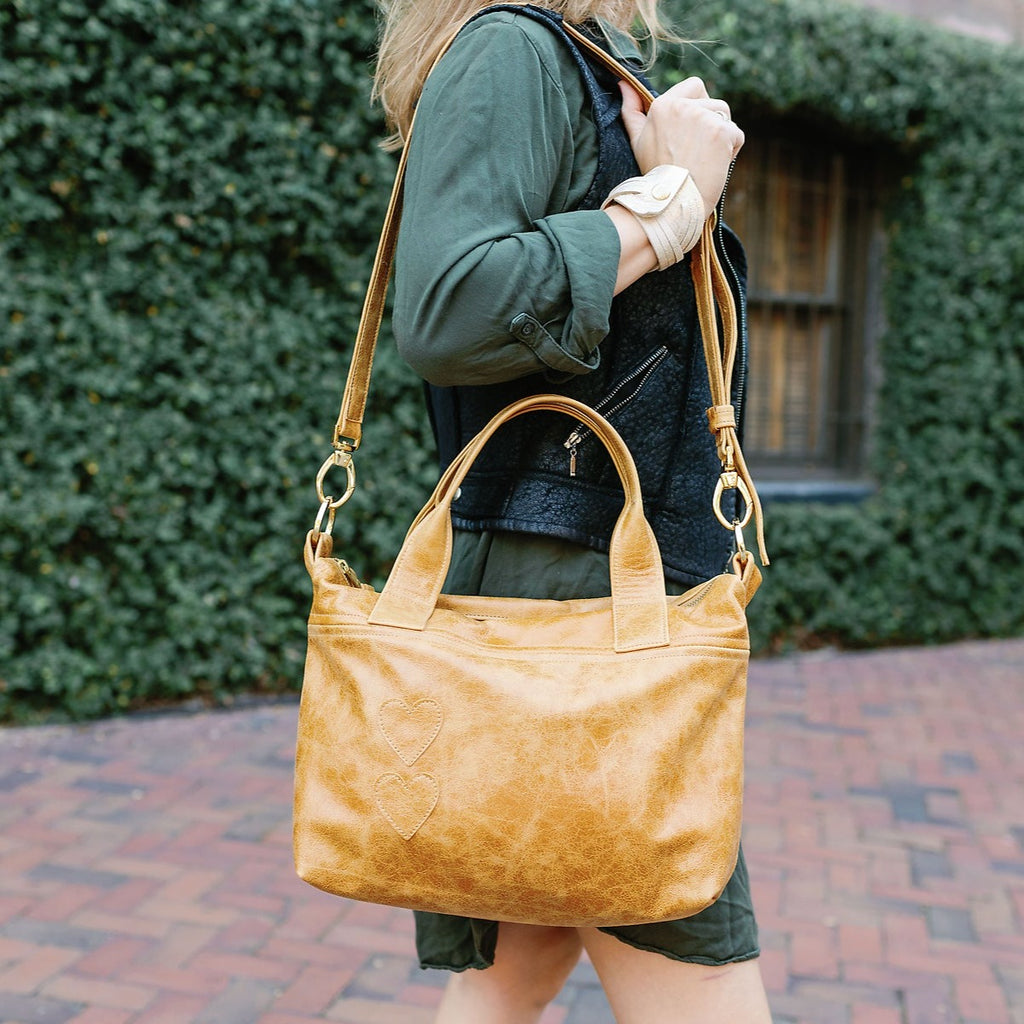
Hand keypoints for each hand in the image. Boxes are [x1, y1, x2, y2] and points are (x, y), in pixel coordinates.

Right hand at [619, 78, 744, 218]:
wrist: (670, 203)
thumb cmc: (654, 174)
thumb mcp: (637, 140)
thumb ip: (632, 110)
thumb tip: (623, 84)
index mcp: (663, 105)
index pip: (695, 86)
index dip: (698, 106)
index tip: (691, 131)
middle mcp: (684, 106)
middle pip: (714, 103)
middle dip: (711, 123)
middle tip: (696, 151)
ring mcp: (704, 118)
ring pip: (726, 117)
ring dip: (721, 138)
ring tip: (704, 160)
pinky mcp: (722, 132)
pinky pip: (736, 135)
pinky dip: (731, 152)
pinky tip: (714, 166)